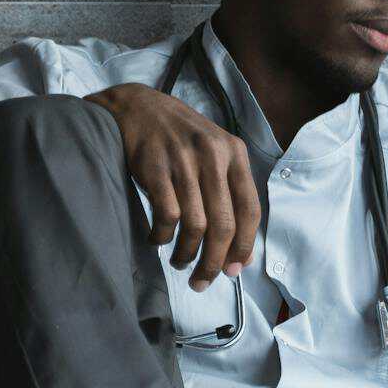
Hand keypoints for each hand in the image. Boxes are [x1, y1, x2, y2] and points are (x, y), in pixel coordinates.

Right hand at [83, 83, 259, 290]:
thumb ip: (230, 194)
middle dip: (215, 262)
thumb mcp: (213, 153)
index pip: (250, 210)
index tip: (235, 270)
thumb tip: (243, 253)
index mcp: (234, 153)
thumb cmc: (179, 138)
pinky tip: (157, 240)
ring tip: (181, 263)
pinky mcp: (155, 168)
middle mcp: (213, 156)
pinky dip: (163, 237)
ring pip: (195, 225)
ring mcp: (184, 161)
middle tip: (203, 281)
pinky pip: (167, 217)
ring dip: (187, 254)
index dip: (245, 246)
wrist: (137, 106)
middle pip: (223, 225)